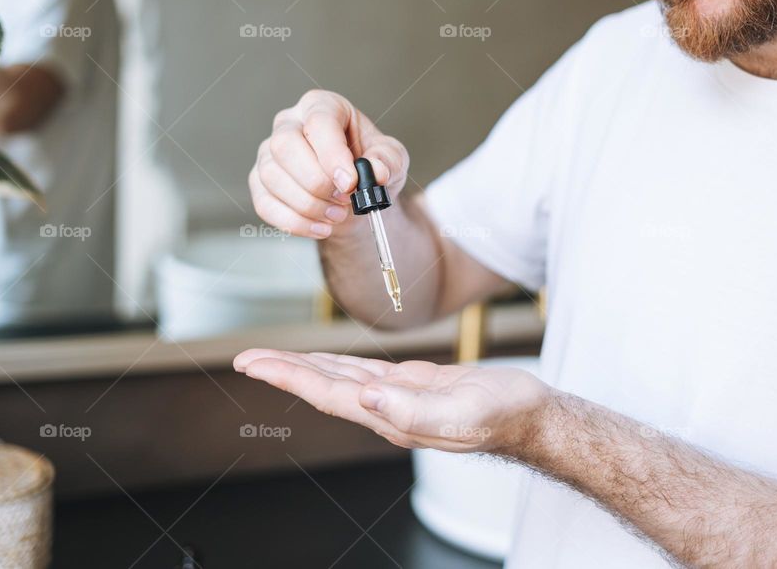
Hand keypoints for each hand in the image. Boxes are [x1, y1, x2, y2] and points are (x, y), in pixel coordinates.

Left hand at [233, 349, 550, 453]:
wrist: (530, 415)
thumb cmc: (504, 415)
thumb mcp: (462, 412)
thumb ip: (414, 408)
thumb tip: (367, 397)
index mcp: (392, 417)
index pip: (327, 394)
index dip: (288, 378)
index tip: (253, 365)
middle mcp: (387, 409)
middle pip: (324, 387)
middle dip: (283, 372)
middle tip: (246, 359)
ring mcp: (398, 398)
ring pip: (340, 379)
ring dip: (305, 367)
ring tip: (273, 359)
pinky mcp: (413, 385)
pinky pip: (365, 373)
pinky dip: (340, 363)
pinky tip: (328, 360)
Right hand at [249, 90, 409, 239]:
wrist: (355, 197)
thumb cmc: (368, 167)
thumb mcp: (391, 159)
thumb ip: (388, 161)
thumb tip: (376, 171)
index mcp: (322, 107)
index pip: (318, 122)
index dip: (333, 155)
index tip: (350, 182)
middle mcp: (289, 124)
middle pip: (284, 145)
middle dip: (316, 181)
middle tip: (345, 200)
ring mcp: (268, 153)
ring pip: (272, 177)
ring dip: (308, 205)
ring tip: (338, 215)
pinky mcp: (259, 184)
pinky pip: (265, 205)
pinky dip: (295, 223)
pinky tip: (320, 228)